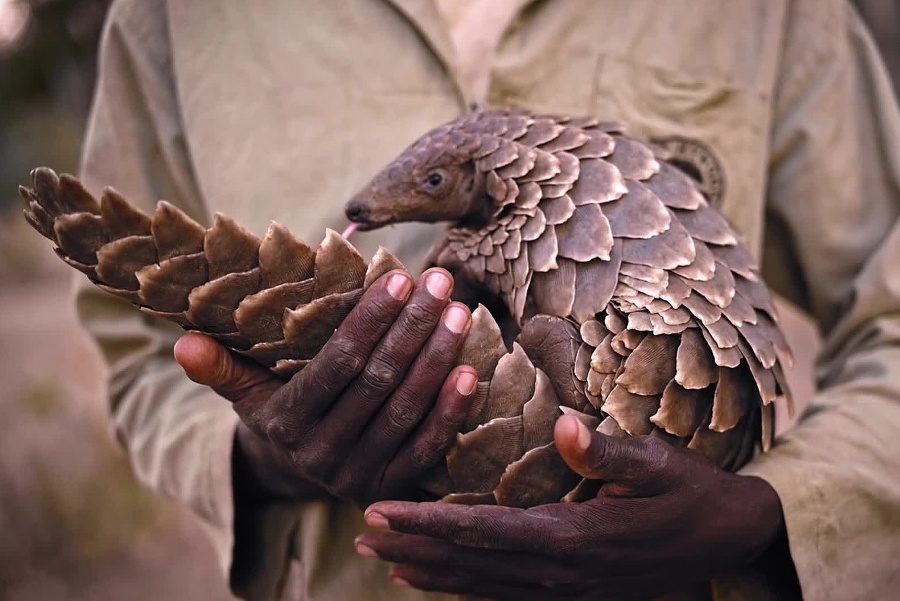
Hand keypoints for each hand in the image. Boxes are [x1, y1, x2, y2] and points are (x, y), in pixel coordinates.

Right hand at [174, 268, 476, 506]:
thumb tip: (181, 340)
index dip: (369, 321)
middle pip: (377, 382)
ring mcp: (358, 476)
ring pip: (405, 410)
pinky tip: (469, 370)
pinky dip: (450, 411)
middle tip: (440, 282)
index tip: (399, 278)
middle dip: (412, 327)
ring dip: (437, 359)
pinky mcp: (390, 487)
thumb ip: (222, 366)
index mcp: (285, 423)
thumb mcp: (247, 391)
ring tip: (459, 312)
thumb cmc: (280, 411)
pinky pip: (426, 448)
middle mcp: (320, 455)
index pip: (336, 364)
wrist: (301, 472)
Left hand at [356, 416, 787, 598]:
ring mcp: (565, 590)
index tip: (381, 512)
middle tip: (360, 535)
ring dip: (429, 571)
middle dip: (413, 548)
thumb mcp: (660, 463)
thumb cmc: (692, 493)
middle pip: (470, 563)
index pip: (482, 532)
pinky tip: (436, 580)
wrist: (729, 541)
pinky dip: (463, 588)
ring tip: (382, 559)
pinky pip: (504, 595)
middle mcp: (560, 572)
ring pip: (481, 586)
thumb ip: (609, 450)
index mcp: (573, 538)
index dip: (427, 523)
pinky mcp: (571, 593)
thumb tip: (560, 425)